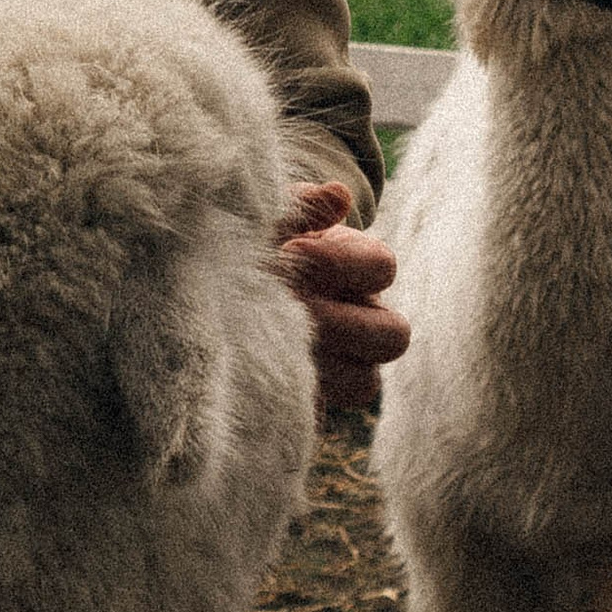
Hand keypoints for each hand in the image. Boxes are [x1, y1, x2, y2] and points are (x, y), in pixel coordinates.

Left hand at [275, 183, 409, 421]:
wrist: (217, 282)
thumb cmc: (255, 240)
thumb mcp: (271, 216)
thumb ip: (302, 205)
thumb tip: (337, 195)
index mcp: (358, 267)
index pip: (384, 267)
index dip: (343, 262)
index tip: (292, 252)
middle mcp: (363, 317)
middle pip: (394, 336)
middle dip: (342, 322)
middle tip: (291, 307)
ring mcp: (345, 364)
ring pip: (366, 384)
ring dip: (322, 363)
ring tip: (273, 342)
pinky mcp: (314, 399)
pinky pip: (322, 415)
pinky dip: (293, 396)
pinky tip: (258, 372)